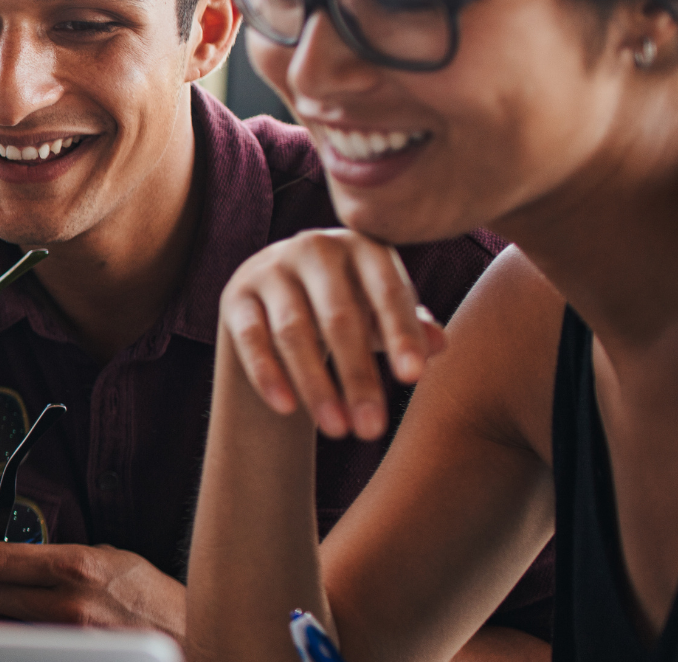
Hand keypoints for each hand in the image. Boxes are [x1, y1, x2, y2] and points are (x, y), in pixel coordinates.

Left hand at [0, 542, 184, 636]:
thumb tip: (26, 556)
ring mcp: (67, 638)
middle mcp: (68, 604)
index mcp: (78, 568)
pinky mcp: (68, 655)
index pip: (1, 560)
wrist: (187, 639)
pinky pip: (20, 648)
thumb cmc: (155, 601)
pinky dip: (14, 638)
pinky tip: (20, 629)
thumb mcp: (114, 559)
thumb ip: (68, 557)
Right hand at [219, 228, 447, 440]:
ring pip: (293, 332)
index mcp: (362, 246)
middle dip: (357, 376)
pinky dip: (268, 375)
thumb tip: (440, 345)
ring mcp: (271, 268)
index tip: (411, 380)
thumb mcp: (382, 312)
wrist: (279, 292)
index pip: (387, 291)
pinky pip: (251, 339)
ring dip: (316, 386)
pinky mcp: (237, 295)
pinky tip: (287, 410)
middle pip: (339, 317)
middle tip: (372, 430)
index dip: (401, 334)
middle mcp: (315, 248)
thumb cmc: (349, 304)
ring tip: (337, 430)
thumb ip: (410, 327)